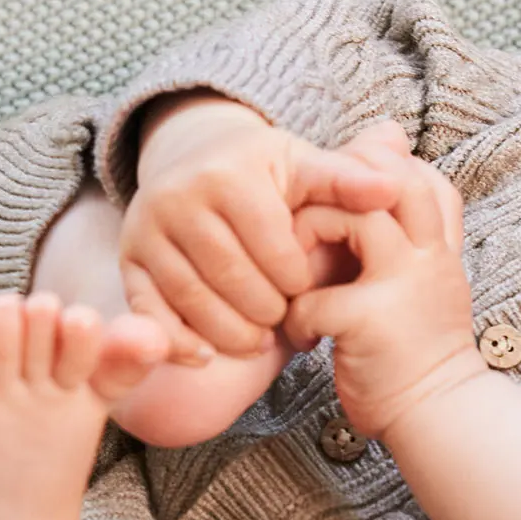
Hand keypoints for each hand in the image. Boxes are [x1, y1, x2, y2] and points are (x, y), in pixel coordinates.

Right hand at [118, 93, 401, 363]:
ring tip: (258, 340)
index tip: (310, 287)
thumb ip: (348, 181)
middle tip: (285, 322)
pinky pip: (149, 311)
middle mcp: (178, 195)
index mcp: (230, 171)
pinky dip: (177, 342)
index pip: (274, 247)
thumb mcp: (304, 168)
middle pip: (233, 278)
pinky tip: (205, 357)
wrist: (194, 162)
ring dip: (229, 332)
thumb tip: (393, 187)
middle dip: (267, 309)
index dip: (298, 278)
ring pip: (193, 299)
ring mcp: (146, 228)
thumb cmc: (264, 174)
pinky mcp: (127, 258)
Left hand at [283, 123, 481, 437]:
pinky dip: (297, 316)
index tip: (334, 210)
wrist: (439, 414)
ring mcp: (405, 286)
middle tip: (306, 221)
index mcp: (438, 241)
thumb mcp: (419, 269)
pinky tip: (304, 335)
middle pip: (392, 178)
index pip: (412, 171)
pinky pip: (315, 297)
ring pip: (354, 218)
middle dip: (337, 187)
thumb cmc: (416, 342)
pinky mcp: (372, 324)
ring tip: (299, 274)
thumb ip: (401, 213)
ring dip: (310, 238)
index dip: (365, 176)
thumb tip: (386, 135)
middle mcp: (429, 255)